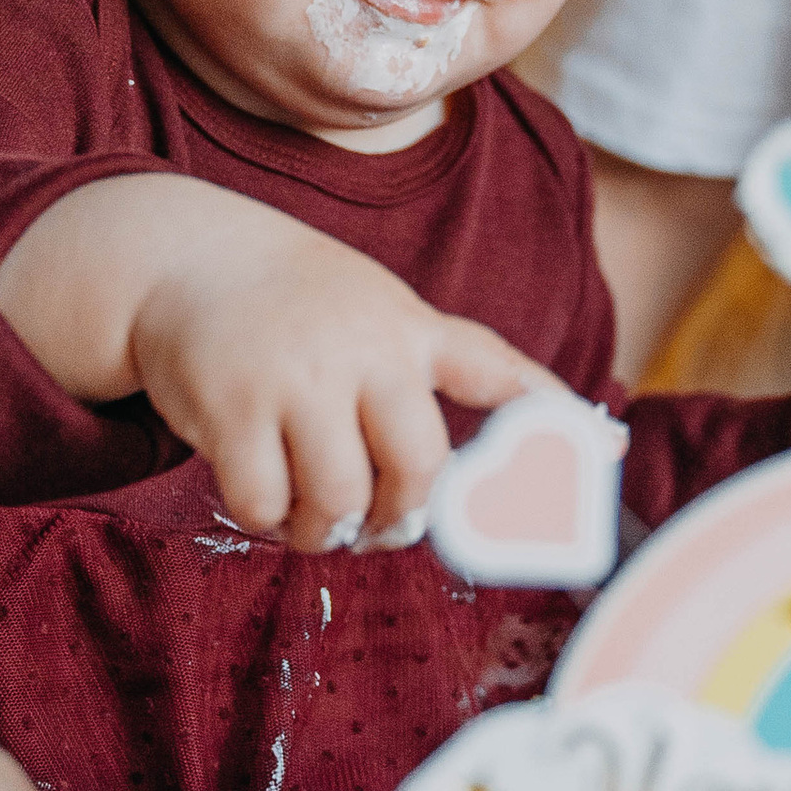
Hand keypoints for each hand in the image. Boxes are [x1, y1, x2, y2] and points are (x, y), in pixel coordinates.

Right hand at [130, 212, 542, 547]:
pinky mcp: (232, 409)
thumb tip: (536, 421)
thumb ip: (443, 363)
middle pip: (418, 469)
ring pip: (340, 499)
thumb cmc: (299, 303)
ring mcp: (295, 379)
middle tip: (378, 525)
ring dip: (328, 530)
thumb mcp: (379, 310)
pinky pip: (265, 504)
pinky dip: (267, 520)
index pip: (494, 368)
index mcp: (407, 328)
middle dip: (402, 517)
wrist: (189, 259)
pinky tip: (263, 496)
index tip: (602, 450)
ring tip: (312, 516)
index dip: (549, 415)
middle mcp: (361, 351)